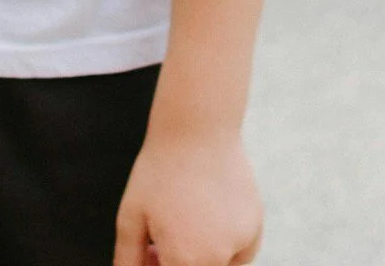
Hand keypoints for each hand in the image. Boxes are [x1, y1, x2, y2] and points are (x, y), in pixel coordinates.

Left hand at [113, 126, 262, 265]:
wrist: (198, 131)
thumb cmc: (161, 171)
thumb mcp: (130, 217)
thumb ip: (128, 258)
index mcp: (186, 259)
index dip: (158, 265)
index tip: (151, 251)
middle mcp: (219, 257)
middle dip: (176, 261)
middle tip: (161, 236)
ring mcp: (242, 242)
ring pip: (218, 265)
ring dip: (202, 256)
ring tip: (185, 220)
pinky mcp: (256, 227)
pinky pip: (238, 252)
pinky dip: (223, 245)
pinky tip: (207, 216)